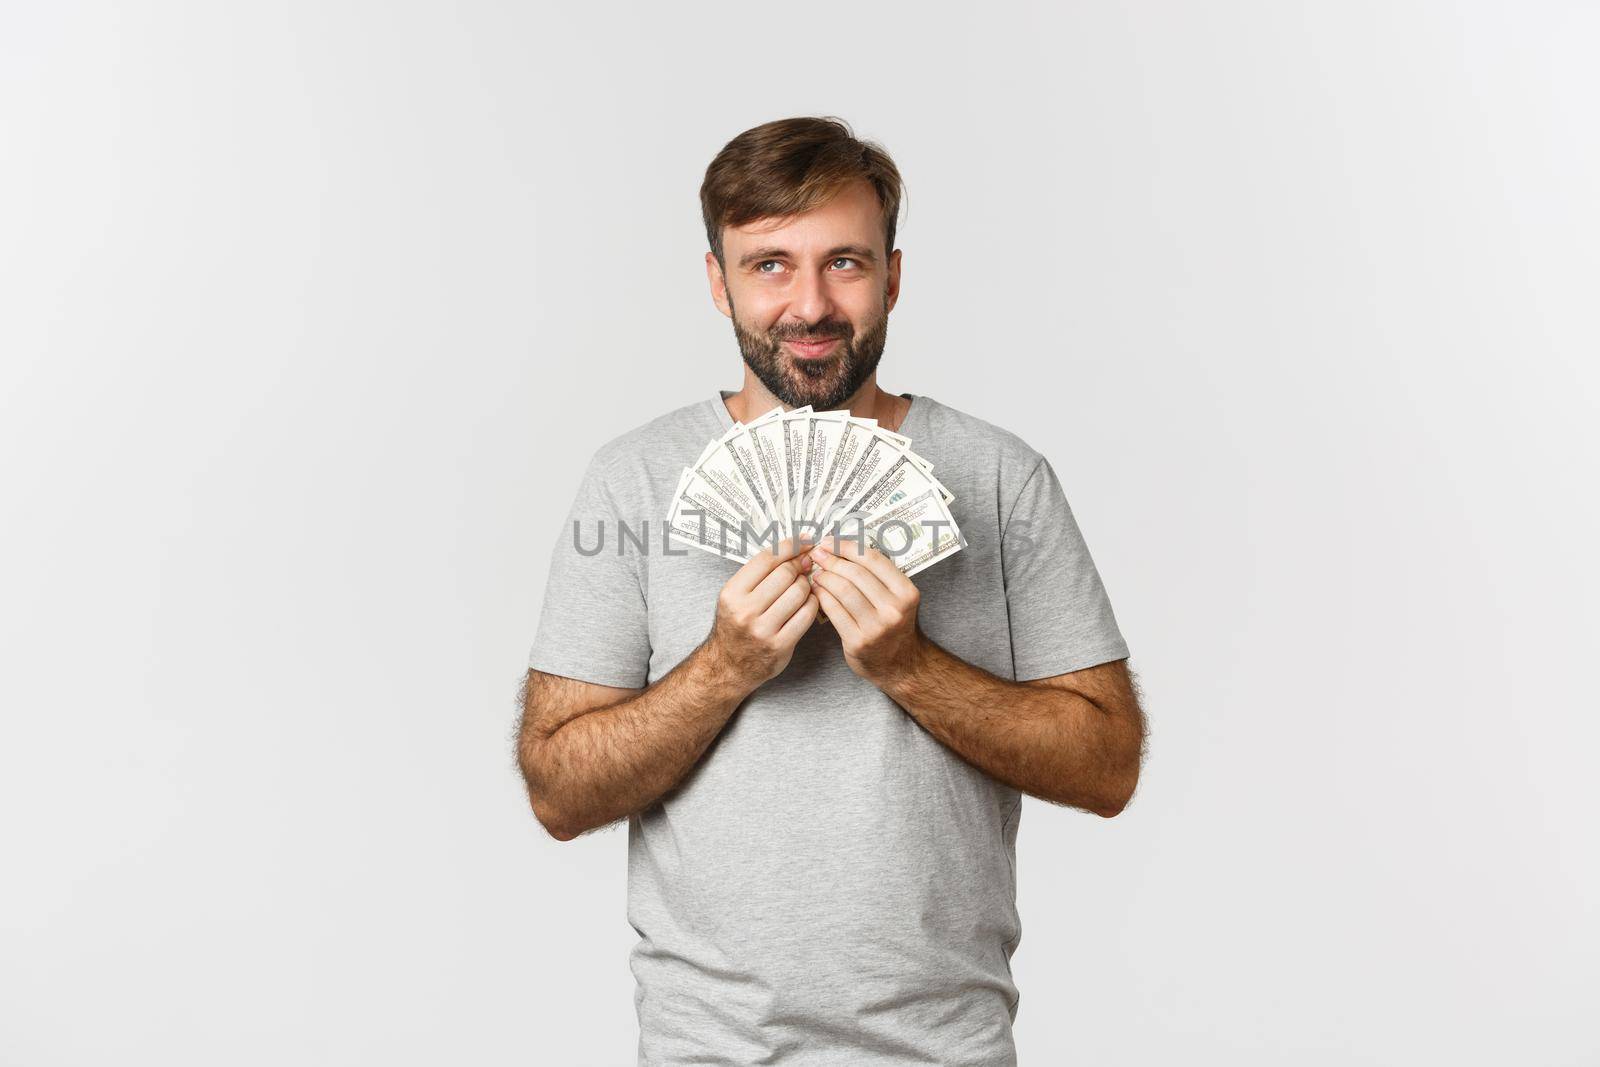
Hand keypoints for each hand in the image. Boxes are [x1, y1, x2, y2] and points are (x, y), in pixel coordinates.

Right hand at [703, 536, 819, 690]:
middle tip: (806, 564)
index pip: (767, 558)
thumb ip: (760, 574)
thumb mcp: (736, 595)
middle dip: (800, 565)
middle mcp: (745, 611)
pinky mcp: (780, 645)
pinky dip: (813, 604)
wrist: (729, 665)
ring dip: (807, 585)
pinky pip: (807, 614)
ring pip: (799, 592)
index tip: (805, 540)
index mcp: (732, 593)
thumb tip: (797, 550)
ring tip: (804, 586)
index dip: (790, 545)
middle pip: (786, 574)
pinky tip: (808, 602)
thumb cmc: (736, 625)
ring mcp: (763, 629)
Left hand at [807, 538, 926, 684]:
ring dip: (825, 577)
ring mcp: (875, 627)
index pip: (873, 560)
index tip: (831, 542)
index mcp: (906, 593)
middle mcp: (894, 610)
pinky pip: (834, 611)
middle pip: (855, 574)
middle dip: (832, 560)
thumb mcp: (898, 598)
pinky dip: (822, 596)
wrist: (899, 664)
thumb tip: (843, 547)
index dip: (848, 547)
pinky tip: (817, 591)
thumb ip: (879, 575)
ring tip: (817, 572)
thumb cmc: (893, 624)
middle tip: (818, 554)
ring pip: (842, 591)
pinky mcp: (857, 641)